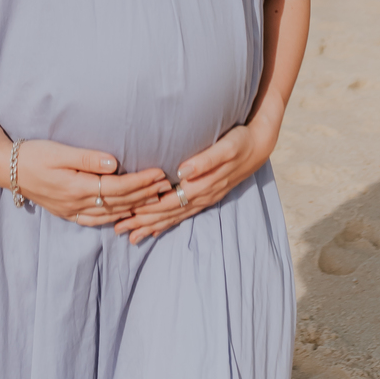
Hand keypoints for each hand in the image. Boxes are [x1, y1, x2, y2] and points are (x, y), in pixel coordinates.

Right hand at [13, 140, 168, 225]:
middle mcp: (77, 203)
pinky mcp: (66, 212)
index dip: (141, 182)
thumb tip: (115, 163)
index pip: (118, 187)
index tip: (159, 174)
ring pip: (109, 214)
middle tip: (166, 186)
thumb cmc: (34, 154)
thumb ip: (88, 158)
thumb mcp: (60, 152)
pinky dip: (113, 218)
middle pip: (118, 202)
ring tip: (153, 200)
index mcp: (78, 187)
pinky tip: (123, 215)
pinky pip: (95, 220)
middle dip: (144, 194)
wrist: (8, 168)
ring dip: (133, 207)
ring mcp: (71, 211)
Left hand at [112, 118, 276, 244]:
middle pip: (168, 213)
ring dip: (153, 226)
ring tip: (132, 236)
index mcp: (202, 185)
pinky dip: (168, 222)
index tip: (127, 214)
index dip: (148, 209)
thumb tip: (183, 171)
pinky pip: (184, 214)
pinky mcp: (207, 195)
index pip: (169, 202)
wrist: (260, 144)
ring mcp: (205, 197)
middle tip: (119, 230)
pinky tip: (157, 229)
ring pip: (174, 217)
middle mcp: (202, 195)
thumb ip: (205, 160)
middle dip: (143, 222)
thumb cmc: (240, 142)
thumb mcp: (226, 147)